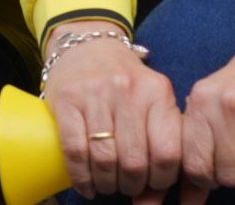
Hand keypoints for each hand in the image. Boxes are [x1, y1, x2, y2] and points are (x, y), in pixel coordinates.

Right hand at [42, 27, 180, 201]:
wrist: (87, 45)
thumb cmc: (126, 82)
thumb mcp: (153, 98)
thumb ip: (161, 139)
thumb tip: (156, 197)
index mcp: (157, 91)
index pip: (168, 152)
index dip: (162, 179)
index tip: (154, 183)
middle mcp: (128, 89)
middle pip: (134, 161)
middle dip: (131, 185)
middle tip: (127, 186)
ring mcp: (95, 93)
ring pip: (104, 159)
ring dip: (107, 184)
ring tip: (107, 185)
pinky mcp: (67, 99)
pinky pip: (75, 151)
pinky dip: (81, 178)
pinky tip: (86, 185)